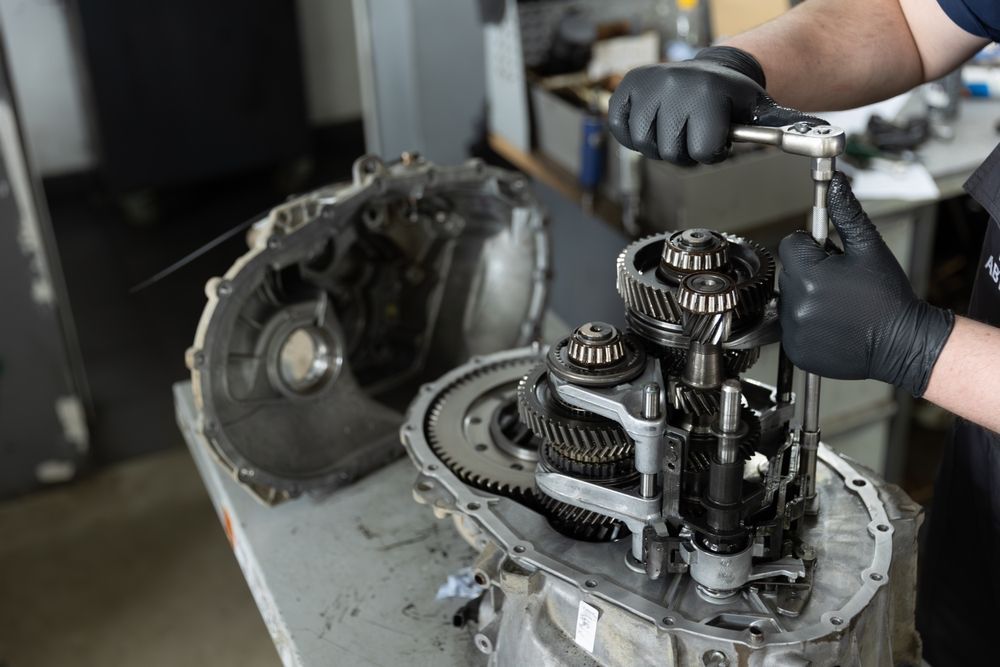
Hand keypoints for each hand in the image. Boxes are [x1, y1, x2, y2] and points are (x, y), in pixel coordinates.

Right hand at [608, 46, 822, 164]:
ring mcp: (646, 86)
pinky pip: (621, 130)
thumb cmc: (736, 99)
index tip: (718, 138)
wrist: (712, 72)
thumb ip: (790, 131)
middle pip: (670, 153)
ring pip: (644, 145)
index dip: (712, 151)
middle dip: (686, 151)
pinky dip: (635, 132)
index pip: (699, 151)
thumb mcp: (764, 115)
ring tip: (678, 126)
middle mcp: (673, 84)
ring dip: (661, 144)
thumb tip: (826, 141)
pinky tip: (656, 121)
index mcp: (707, 90)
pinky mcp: (626, 89)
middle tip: (698, 132)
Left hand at [779, 172, 954, 395]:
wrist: (902, 343)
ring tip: (838, 305)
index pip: (790, 244)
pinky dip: (806, 323)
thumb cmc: (888, 297)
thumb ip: (847, 214)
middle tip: (840, 283)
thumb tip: (836, 185)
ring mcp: (793, 330)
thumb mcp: (869, 248)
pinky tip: (832, 324)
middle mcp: (795, 303)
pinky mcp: (795, 350)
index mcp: (809, 274)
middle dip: (810, 271)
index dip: (812, 247)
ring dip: (806, 297)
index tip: (831, 257)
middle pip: (789, 271)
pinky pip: (790, 327)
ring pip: (788, 298)